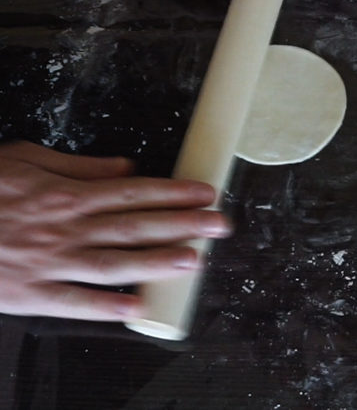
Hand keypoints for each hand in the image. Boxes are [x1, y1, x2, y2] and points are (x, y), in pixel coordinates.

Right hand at [0, 141, 230, 321]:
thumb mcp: (27, 159)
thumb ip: (81, 166)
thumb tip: (126, 166)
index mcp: (68, 194)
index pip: (135, 191)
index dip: (174, 192)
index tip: (205, 192)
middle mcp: (66, 227)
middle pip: (135, 225)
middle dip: (182, 224)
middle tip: (219, 224)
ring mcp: (50, 261)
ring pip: (114, 262)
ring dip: (157, 262)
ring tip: (194, 260)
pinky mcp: (30, 292)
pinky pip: (73, 302)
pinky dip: (105, 307)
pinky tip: (137, 308)